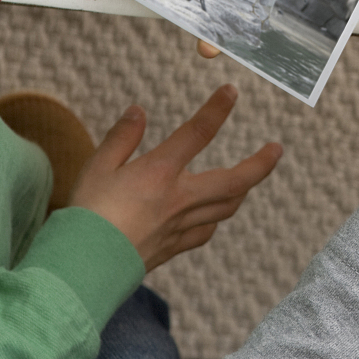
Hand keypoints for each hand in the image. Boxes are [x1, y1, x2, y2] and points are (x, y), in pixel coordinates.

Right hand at [69, 85, 281, 270]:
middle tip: (277, 149)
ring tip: (251, 177)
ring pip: (226, 207)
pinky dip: (215, 219)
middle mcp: (178, 199)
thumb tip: (139, 111)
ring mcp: (180, 225)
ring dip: (243, 189)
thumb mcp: (97, 166)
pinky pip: (205, 232)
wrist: (81, 268)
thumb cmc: (86, 215)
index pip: (198, 132)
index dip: (217, 108)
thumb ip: (122, 137)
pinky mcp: (173, 247)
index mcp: (160, 173)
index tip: (231, 91)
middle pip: (234, 181)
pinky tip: (213, 215)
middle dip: (260, 164)